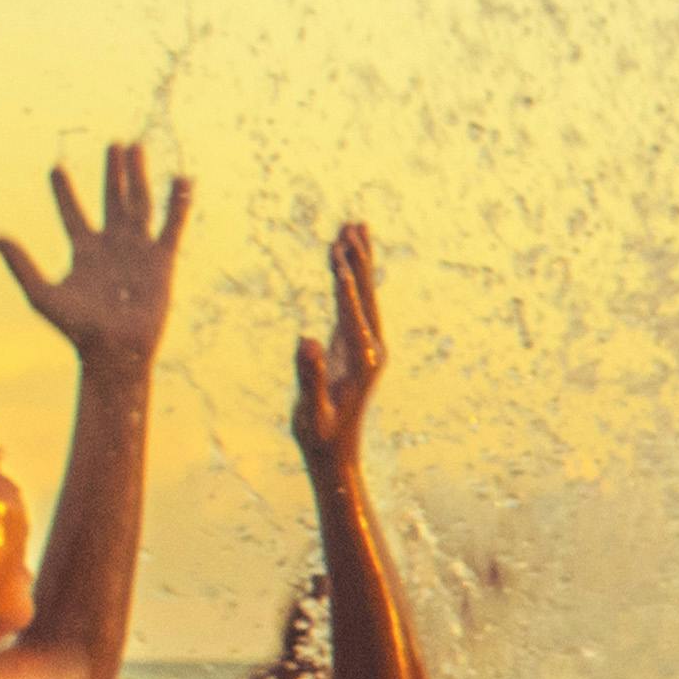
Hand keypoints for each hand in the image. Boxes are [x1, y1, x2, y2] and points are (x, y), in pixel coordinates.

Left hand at [0, 140, 189, 365]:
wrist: (115, 350)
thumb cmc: (76, 328)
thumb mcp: (41, 294)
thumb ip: (20, 264)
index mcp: (84, 251)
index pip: (72, 214)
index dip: (63, 191)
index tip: (54, 169)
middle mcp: (112, 245)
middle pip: (111, 199)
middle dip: (112, 173)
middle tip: (113, 145)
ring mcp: (137, 250)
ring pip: (139, 203)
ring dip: (137, 176)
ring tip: (135, 148)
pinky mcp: (161, 259)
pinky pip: (171, 225)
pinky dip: (178, 204)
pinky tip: (181, 180)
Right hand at [289, 223, 388, 470]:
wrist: (334, 454)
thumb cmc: (320, 435)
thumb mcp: (312, 411)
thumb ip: (310, 376)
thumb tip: (307, 341)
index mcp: (363, 361)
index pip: (354, 314)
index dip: (346, 284)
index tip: (339, 252)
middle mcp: (371, 349)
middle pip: (367, 295)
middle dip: (359, 260)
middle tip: (353, 225)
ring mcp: (365, 346)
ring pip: (364, 295)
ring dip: (358, 262)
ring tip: (353, 227)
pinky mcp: (355, 346)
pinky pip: (353, 305)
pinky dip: (349, 280)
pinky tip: (342, 263)